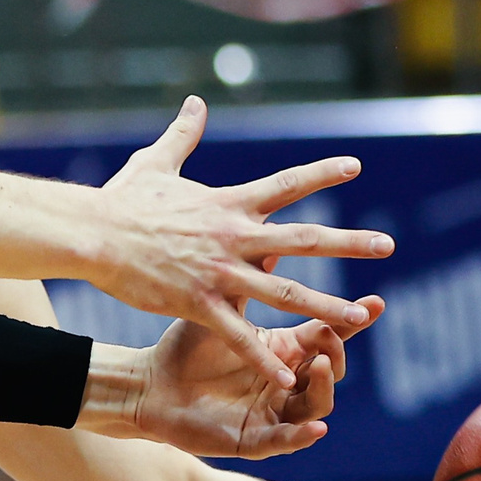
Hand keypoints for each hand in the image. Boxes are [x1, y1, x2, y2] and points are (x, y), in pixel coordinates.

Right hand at [93, 97, 393, 388]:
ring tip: (360, 317)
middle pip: (303, 238)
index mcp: (228, 203)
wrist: (93, 234)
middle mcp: (234, 236)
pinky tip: (289, 377)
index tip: (356, 166)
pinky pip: (240, 335)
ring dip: (325, 305)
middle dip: (348, 242)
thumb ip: (184, 135)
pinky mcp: (199, 303)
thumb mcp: (156, 162)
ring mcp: (219, 272)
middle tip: (387, 245)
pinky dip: (265, 356)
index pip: (285, 184)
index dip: (320, 173)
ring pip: (284, 291)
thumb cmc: (121, 200)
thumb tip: (196, 103)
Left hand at [103, 295, 381, 457]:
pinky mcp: (254, 440)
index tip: (375, 302)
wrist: (151, 385)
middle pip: (330, 370)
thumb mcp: (222, 312)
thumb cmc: (187, 347)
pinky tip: (315, 429)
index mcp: (285, 351)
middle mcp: (287, 382)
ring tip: (321, 367)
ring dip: (323, 389)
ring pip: (315, 406)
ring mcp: (274, 413)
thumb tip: (269, 236)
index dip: (351, 321)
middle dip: (336, 353)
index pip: (327, 334)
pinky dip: (301, 436)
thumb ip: (248, 280)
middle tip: (330, 335)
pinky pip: (285, 442)